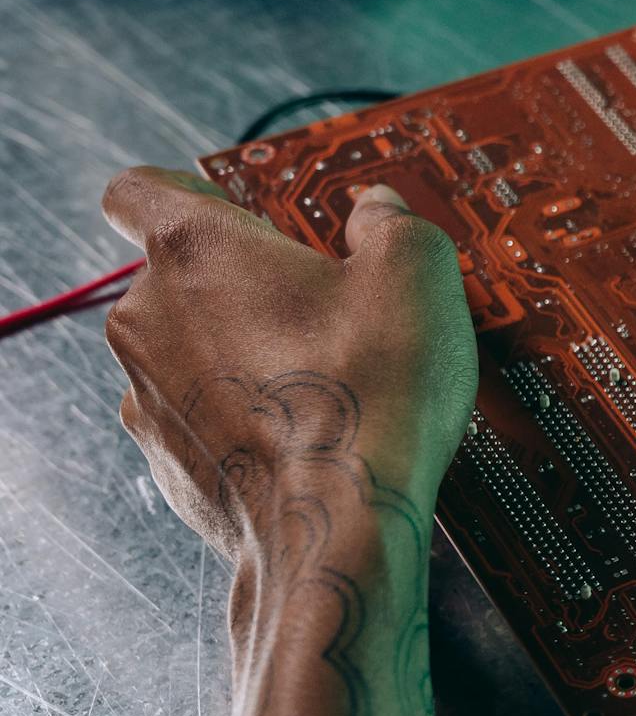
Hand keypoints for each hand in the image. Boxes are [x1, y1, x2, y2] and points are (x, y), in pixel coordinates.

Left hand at [102, 168, 476, 565]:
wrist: (338, 527)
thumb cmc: (366, 397)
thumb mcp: (415, 272)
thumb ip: (391, 222)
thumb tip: (381, 213)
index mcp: (196, 249)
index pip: (140, 188)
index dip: (189, 191)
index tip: (237, 209)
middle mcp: (150, 317)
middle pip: (180, 275)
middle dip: (245, 284)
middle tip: (324, 306)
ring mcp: (149, 395)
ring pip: (189, 351)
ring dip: (244, 353)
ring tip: (328, 378)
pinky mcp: (167, 460)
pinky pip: (200, 416)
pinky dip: (243, 416)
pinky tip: (309, 431)